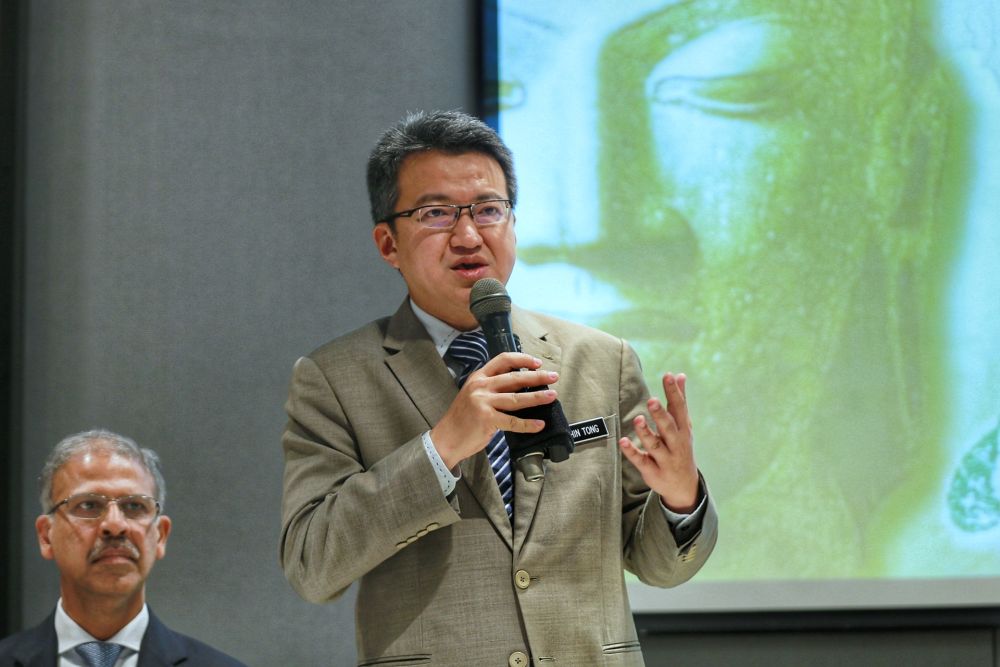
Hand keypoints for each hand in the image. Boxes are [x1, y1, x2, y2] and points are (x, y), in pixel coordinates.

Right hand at [431, 352, 558, 468]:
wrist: (446, 438)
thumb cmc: (462, 418)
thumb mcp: (473, 395)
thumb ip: (492, 388)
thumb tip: (520, 386)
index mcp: (478, 377)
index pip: (503, 360)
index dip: (522, 359)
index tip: (537, 363)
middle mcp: (481, 386)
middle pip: (514, 377)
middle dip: (537, 376)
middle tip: (553, 376)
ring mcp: (483, 402)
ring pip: (516, 398)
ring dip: (537, 397)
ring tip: (552, 396)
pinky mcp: (486, 419)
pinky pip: (512, 422)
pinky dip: (528, 424)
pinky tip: (539, 424)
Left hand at [619, 372, 699, 512]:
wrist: (684, 486)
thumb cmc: (681, 448)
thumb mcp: (683, 426)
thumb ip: (679, 401)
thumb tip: (680, 375)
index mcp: (682, 430)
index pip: (679, 409)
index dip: (674, 392)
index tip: (668, 376)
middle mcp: (675, 444)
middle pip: (668, 427)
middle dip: (660, 414)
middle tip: (652, 400)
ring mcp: (664, 458)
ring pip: (654, 445)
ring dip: (646, 433)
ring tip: (638, 419)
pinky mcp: (652, 470)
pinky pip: (641, 461)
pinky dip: (632, 452)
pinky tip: (623, 442)